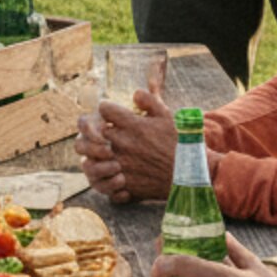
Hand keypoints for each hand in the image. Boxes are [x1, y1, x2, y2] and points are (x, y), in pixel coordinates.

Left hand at [83, 86, 183, 201]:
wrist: (188, 175)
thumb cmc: (178, 144)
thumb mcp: (167, 116)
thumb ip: (149, 100)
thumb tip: (134, 93)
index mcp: (132, 125)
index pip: (103, 108)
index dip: (105, 108)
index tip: (111, 113)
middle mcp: (123, 143)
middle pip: (89, 131)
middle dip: (92, 128)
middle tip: (100, 131)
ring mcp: (120, 164)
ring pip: (87, 156)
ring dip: (91, 152)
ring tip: (100, 151)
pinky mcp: (122, 182)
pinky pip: (98, 179)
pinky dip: (99, 175)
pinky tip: (107, 169)